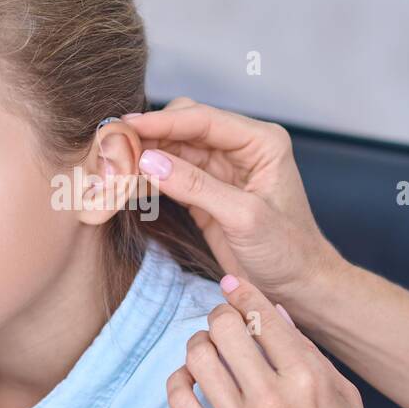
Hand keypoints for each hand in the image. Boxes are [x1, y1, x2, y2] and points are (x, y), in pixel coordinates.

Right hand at [126, 98, 342, 311]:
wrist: (299, 288)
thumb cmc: (288, 252)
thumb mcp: (244, 218)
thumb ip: (197, 187)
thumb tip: (149, 161)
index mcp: (260, 142)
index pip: (202, 120)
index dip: (160, 122)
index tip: (124, 128)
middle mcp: (239, 148)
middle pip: (180, 129)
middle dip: (145, 140)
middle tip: (112, 157)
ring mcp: (220, 169)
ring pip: (169, 152)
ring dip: (139, 162)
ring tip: (109, 177)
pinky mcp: (204, 192)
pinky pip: (168, 177)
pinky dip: (145, 182)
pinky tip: (122, 190)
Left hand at [165, 274, 384, 407]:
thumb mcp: (344, 396)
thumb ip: (309, 352)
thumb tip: (273, 312)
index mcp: (307, 379)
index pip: (262, 316)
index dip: (242, 293)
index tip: (232, 285)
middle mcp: (271, 399)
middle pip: (224, 328)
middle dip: (220, 316)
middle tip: (223, 323)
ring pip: (198, 358)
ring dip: (199, 344)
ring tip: (208, 350)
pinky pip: (179, 401)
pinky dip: (178, 380)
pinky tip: (191, 380)